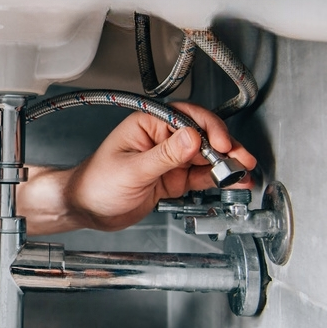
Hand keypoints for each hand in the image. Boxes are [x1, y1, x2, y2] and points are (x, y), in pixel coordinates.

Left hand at [65, 102, 257, 230]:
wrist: (85, 209)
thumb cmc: (95, 184)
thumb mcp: (132, 170)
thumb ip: (164, 156)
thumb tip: (191, 138)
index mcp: (146, 124)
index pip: (185, 117)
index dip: (207, 128)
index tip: (221, 143)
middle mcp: (160, 138)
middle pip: (202, 135)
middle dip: (224, 146)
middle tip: (240, 159)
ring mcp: (168, 159)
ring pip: (205, 156)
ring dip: (225, 163)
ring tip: (242, 171)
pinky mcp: (172, 178)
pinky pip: (199, 175)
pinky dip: (216, 178)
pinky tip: (231, 180)